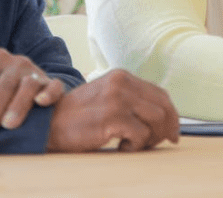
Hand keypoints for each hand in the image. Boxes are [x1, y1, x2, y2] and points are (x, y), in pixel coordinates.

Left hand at [0, 47, 65, 136]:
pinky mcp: (53, 85)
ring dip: (17, 105)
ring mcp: (37, 72)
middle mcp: (17, 62)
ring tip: (8, 125)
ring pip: (28, 85)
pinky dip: (49, 94)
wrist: (26, 96)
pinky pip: (54, 87)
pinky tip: (40, 103)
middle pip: (5, 83)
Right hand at [45, 69, 179, 151]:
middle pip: (163, 106)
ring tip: (133, 144)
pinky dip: (135, 146)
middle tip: (163, 142)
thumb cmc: (79, 116)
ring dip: (151, 138)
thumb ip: (130, 99)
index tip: (173, 131)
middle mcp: (122, 83)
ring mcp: (117, 99)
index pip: (160, 93)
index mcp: (122, 76)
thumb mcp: (106, 97)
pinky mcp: (112, 117)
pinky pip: (141, 135)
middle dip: (168, 128)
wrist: (49, 123)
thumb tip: (162, 117)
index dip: (171, 114)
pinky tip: (121, 147)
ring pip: (157, 120)